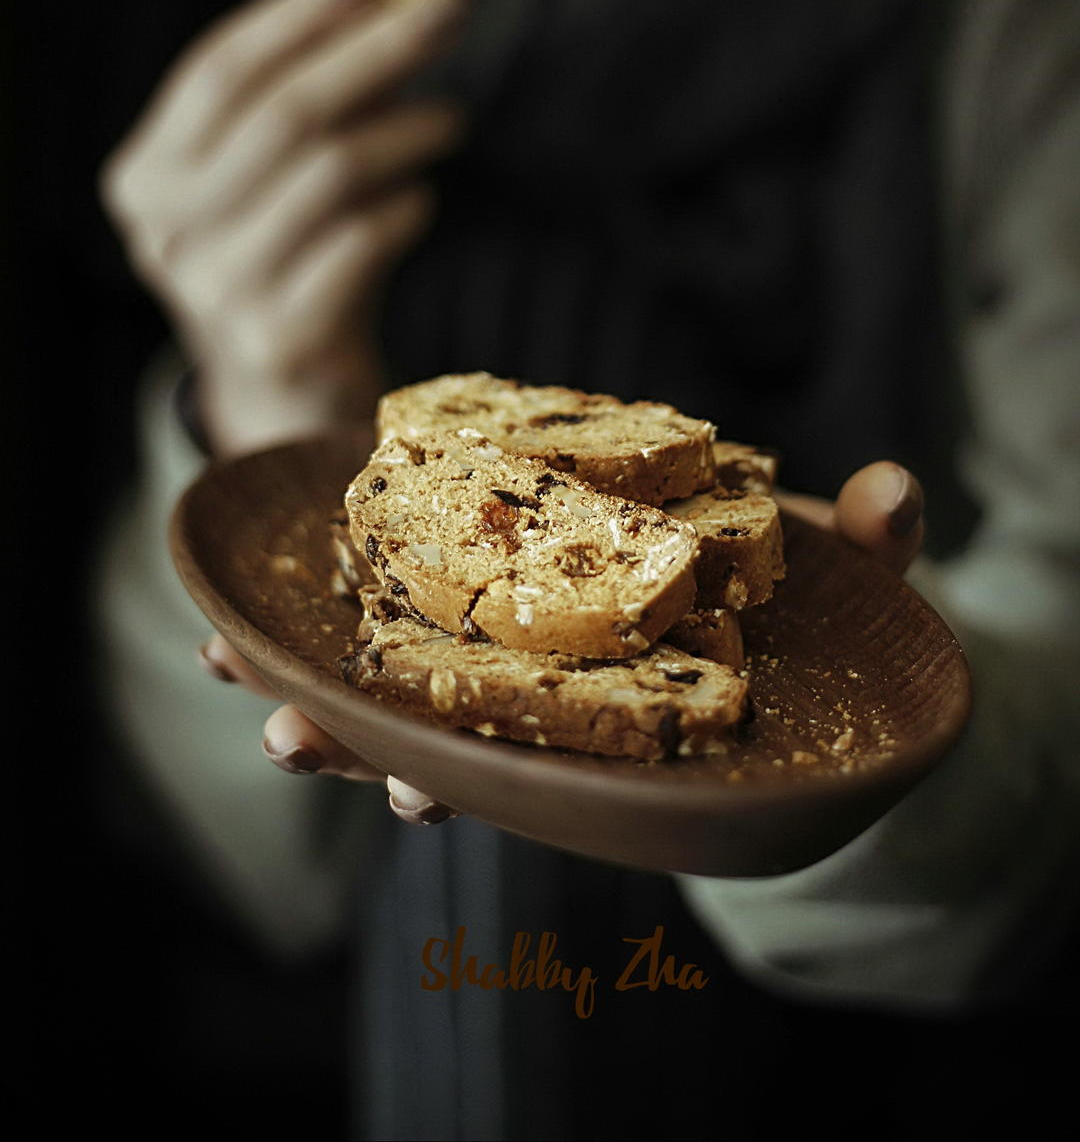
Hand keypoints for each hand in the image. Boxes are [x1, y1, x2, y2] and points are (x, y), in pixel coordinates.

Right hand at [100, 0, 465, 456]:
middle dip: (373, 49)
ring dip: (405, 129)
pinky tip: (422, 199)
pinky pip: (360, 241)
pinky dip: (403, 208)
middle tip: (447, 12)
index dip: (295, 15)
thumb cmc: (286, 261)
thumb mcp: (265, 184)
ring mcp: (217, 291)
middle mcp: (165, 234)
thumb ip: (294, 105)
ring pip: (327, 171)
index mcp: (144, 178)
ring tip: (451, 117)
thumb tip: (384, 0)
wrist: (282, 399)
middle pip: (282, 112)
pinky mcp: (279, 338)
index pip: (217, 70)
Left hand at [195, 458, 924, 826]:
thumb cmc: (804, 598)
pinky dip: (336, 593)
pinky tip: (255, 583)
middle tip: (288, 734)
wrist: (769, 580)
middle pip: (445, 735)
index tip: (415, 792)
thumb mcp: (844, 576)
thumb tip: (897, 497)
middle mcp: (556, 696)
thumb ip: (869, 544)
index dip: (478, 776)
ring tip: (227, 657)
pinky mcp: (487, 584)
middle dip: (365, 741)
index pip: (545, 761)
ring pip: (403, 681)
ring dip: (316, 673)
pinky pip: (402, 599)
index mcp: (630, 713)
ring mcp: (513, 646)